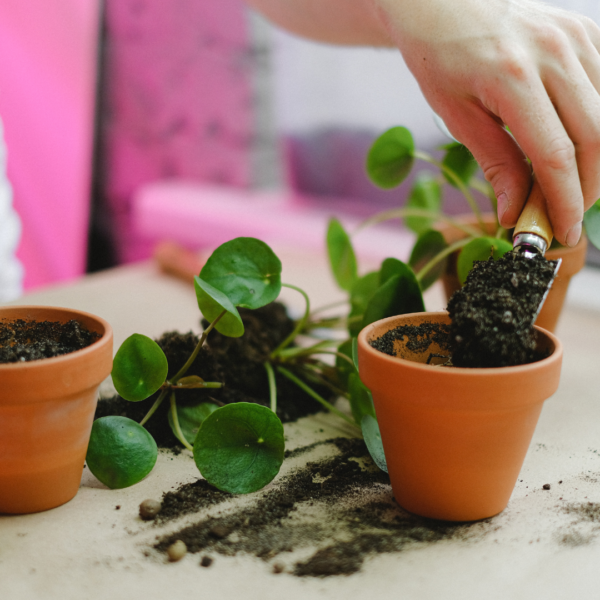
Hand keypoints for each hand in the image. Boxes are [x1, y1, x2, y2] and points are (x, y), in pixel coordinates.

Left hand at [375, 0, 599, 245]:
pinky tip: (582, 149)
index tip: (562, 232)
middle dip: (588, 188)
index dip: (564, 201)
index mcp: (511, 77)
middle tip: (568, 218)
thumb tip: (515, 213)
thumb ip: (495, 163)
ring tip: (573, 189)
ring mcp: (577, 37)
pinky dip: (599, 127)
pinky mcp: (587, 31)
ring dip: (598, 162)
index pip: (554, 154)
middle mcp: (554, 53)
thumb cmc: (442, 60)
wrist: (448, 3)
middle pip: (595, 137)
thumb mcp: (457, 116)